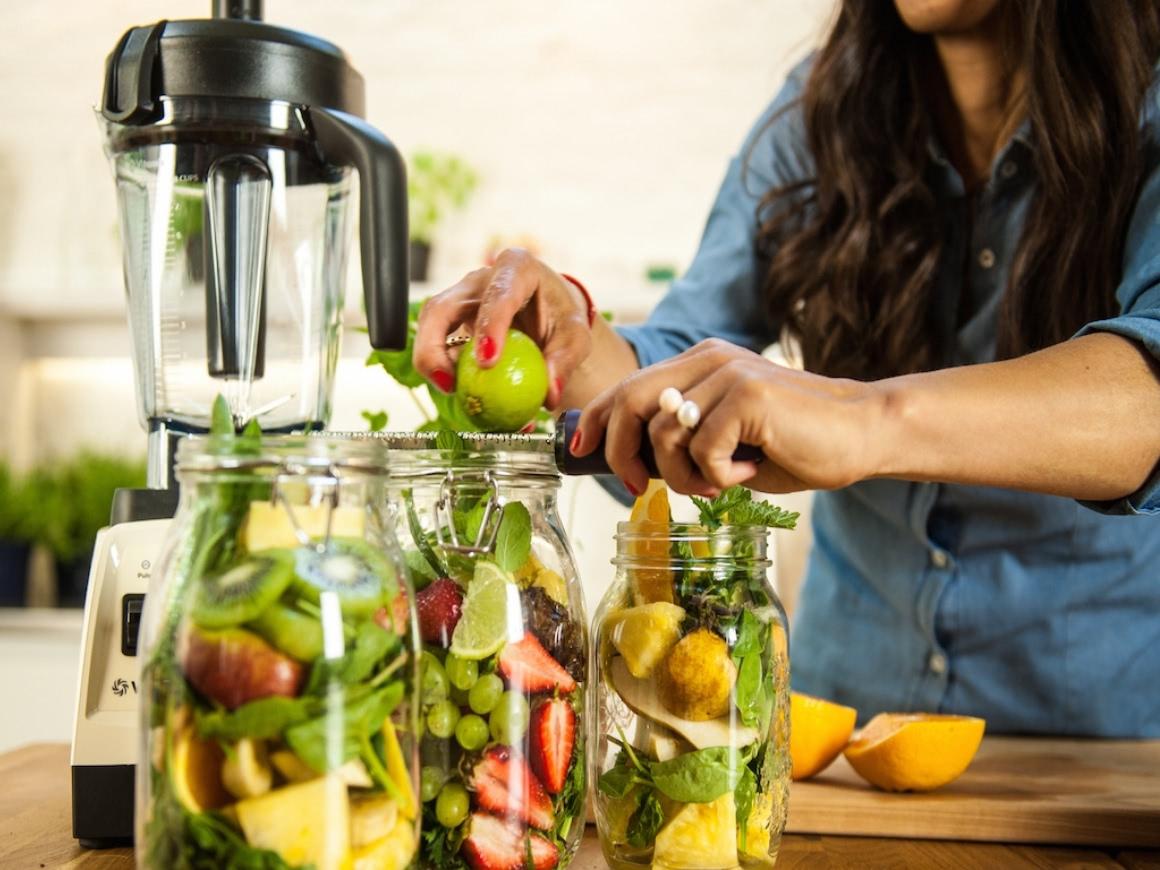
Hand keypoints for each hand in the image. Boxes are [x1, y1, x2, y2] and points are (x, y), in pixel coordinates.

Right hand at [412, 248, 591, 407]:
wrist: (549, 314)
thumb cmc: (562, 318)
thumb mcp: (576, 336)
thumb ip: (565, 361)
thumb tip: (549, 395)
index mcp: (516, 268)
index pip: (499, 293)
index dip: (489, 325)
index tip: (488, 361)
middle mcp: (479, 280)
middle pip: (441, 307)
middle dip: (434, 346)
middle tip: (450, 385)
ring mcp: (460, 299)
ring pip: (429, 326)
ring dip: (432, 362)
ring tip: (452, 392)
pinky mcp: (451, 323)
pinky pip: (438, 347)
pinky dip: (444, 373)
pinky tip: (460, 395)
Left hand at [572, 339, 886, 495]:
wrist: (862, 432)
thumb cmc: (794, 443)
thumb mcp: (727, 437)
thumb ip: (685, 437)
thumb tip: (635, 462)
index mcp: (699, 362)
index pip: (628, 385)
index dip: (598, 418)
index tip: (582, 449)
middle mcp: (708, 360)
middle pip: (630, 402)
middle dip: (621, 452)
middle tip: (637, 485)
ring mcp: (727, 374)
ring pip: (664, 436)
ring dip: (684, 476)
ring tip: (721, 482)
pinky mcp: (746, 395)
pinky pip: (702, 450)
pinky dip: (719, 475)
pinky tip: (750, 471)